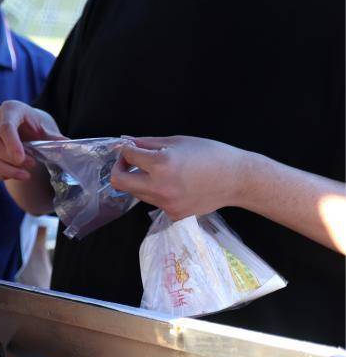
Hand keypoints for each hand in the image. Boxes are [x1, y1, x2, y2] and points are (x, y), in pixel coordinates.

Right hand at [0, 101, 66, 181]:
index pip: (5, 128)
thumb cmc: (35, 127)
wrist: (22, 128)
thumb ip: (53, 138)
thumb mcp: (45, 129)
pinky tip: (11, 174)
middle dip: (11, 161)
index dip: (12, 145)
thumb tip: (66, 144)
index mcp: (10, 109)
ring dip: (6, 171)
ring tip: (24, 175)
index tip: (21, 160)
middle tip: (32, 165)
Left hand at [111, 135, 249, 219]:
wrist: (237, 180)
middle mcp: (160, 187)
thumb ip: (147, 143)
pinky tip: (175, 184)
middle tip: (130, 162)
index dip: (126, 149)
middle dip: (120, 169)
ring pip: (136, 193)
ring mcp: (165, 204)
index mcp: (161, 164)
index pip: (127, 156)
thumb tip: (124, 141)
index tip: (130, 148)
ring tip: (158, 171)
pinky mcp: (172, 214)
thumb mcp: (178, 141)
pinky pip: (154, 202)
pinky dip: (156, 192)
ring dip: (139, 180)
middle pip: (119, 182)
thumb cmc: (211, 154)